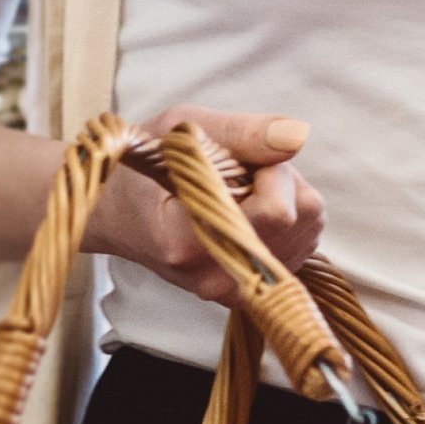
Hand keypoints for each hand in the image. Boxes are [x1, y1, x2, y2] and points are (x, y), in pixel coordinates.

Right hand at [81, 107, 323, 307]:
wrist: (116, 215)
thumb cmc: (143, 167)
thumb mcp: (180, 131)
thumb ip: (241, 133)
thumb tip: (297, 135)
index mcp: (186, 242)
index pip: (276, 211)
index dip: (270, 170)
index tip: (239, 158)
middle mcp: (212, 278)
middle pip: (300, 218)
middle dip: (279, 180)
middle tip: (235, 172)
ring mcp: (231, 292)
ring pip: (308, 229)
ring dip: (285, 198)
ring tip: (236, 191)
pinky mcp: (248, 292)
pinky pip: (302, 245)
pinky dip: (286, 220)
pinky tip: (246, 211)